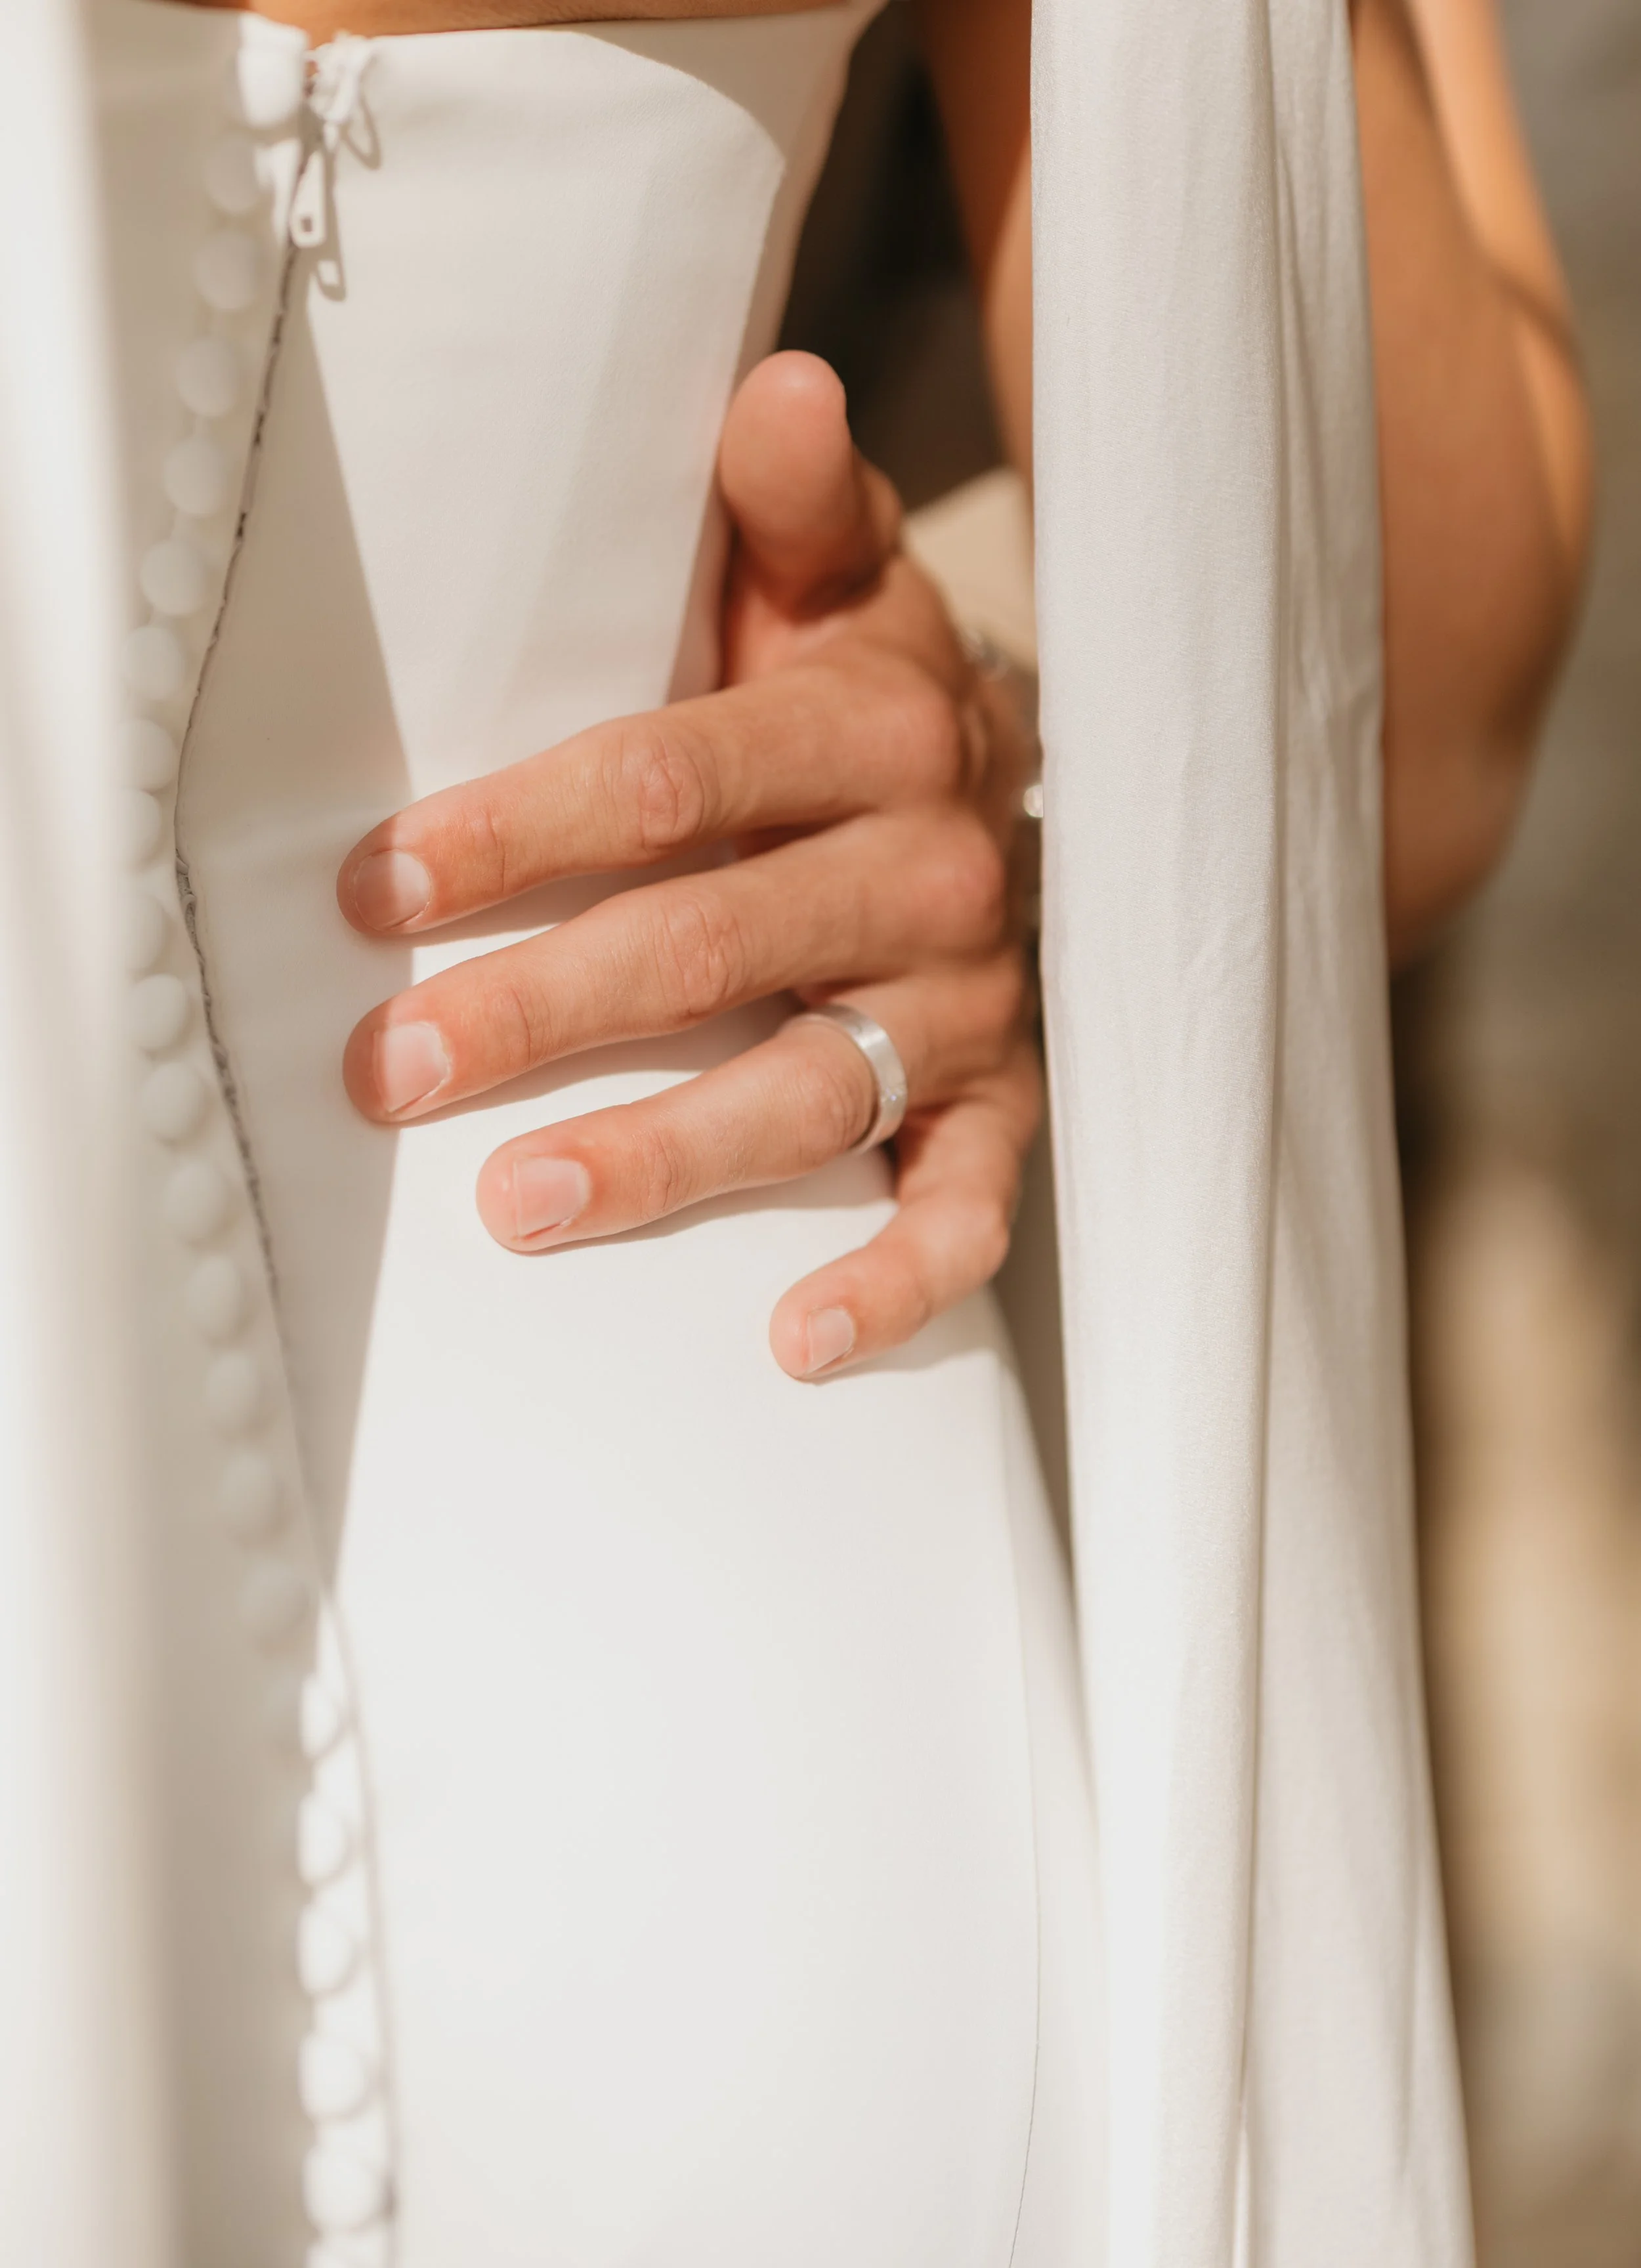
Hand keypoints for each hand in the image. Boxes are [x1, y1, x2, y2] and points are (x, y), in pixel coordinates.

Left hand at [337, 352, 1041, 1377]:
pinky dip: (897, 1277)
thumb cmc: (867, 695)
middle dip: (546, 1005)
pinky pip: (971, 1207)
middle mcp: (932, 871)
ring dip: (671, 1152)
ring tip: (521, 1203)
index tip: (384, 885)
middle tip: (396, 1066)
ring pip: (820, 1087)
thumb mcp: (839, 584)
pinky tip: (796, 1338)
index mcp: (878, 730)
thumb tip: (776, 382)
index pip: (675, 780)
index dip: (521, 830)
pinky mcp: (1007, 1106)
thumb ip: (794, 505)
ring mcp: (974, 1003)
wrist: (1022, 792)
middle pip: (719, 945)